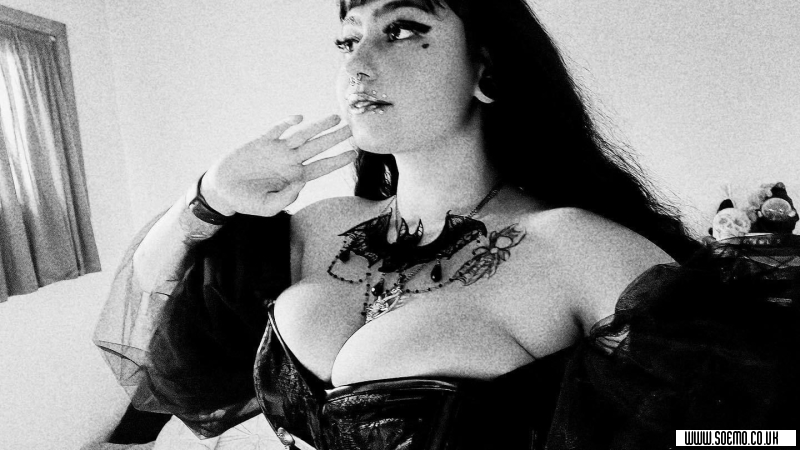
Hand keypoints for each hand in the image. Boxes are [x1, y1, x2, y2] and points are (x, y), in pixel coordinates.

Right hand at [202, 114, 354, 216]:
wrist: (223, 190)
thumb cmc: (248, 201)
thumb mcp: (268, 207)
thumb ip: (286, 198)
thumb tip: (301, 182)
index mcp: (295, 177)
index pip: (321, 167)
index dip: (337, 161)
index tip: (353, 153)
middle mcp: (290, 161)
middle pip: (318, 147)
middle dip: (335, 138)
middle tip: (352, 129)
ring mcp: (277, 150)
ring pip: (302, 135)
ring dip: (318, 126)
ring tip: (336, 118)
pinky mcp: (262, 142)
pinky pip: (278, 129)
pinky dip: (287, 123)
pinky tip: (299, 119)